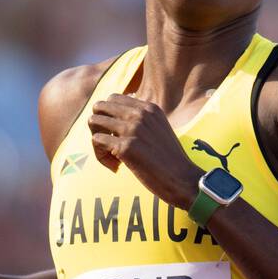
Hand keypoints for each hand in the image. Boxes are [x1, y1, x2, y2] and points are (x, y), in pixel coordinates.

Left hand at [87, 95, 201, 208]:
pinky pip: (96, 141)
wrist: (183, 180)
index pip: (113, 98)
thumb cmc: (170, 161)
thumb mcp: (160, 130)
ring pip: (94, 121)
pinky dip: (100, 156)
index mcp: (149, 108)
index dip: (109, 116)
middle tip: (107, 143)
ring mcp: (132, 129)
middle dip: (98, 125)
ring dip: (97, 140)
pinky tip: (115, 166)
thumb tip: (118, 120)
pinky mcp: (125, 147)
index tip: (117, 134)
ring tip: (110, 156)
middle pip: (100, 107)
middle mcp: (140, 114)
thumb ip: (143, 121)